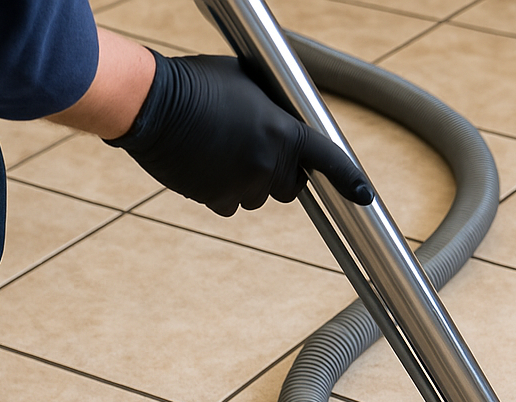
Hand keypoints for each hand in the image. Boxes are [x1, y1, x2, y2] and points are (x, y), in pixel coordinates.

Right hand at [106, 51, 372, 215]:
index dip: (348, 178)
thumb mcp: (245, 81)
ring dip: (248, 182)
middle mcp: (269, 162)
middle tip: (257, 153)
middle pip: (292, 187)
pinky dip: (222, 192)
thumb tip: (287, 116)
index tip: (364, 195)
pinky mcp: (218, 198)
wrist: (151, 104)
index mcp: (282, 131)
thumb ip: (273, 105)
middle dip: (281, 174)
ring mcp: (244, 184)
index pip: (326, 158)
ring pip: (259, 197)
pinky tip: (205, 167)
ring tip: (220, 152)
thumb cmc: (196, 82)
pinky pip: (230, 205)